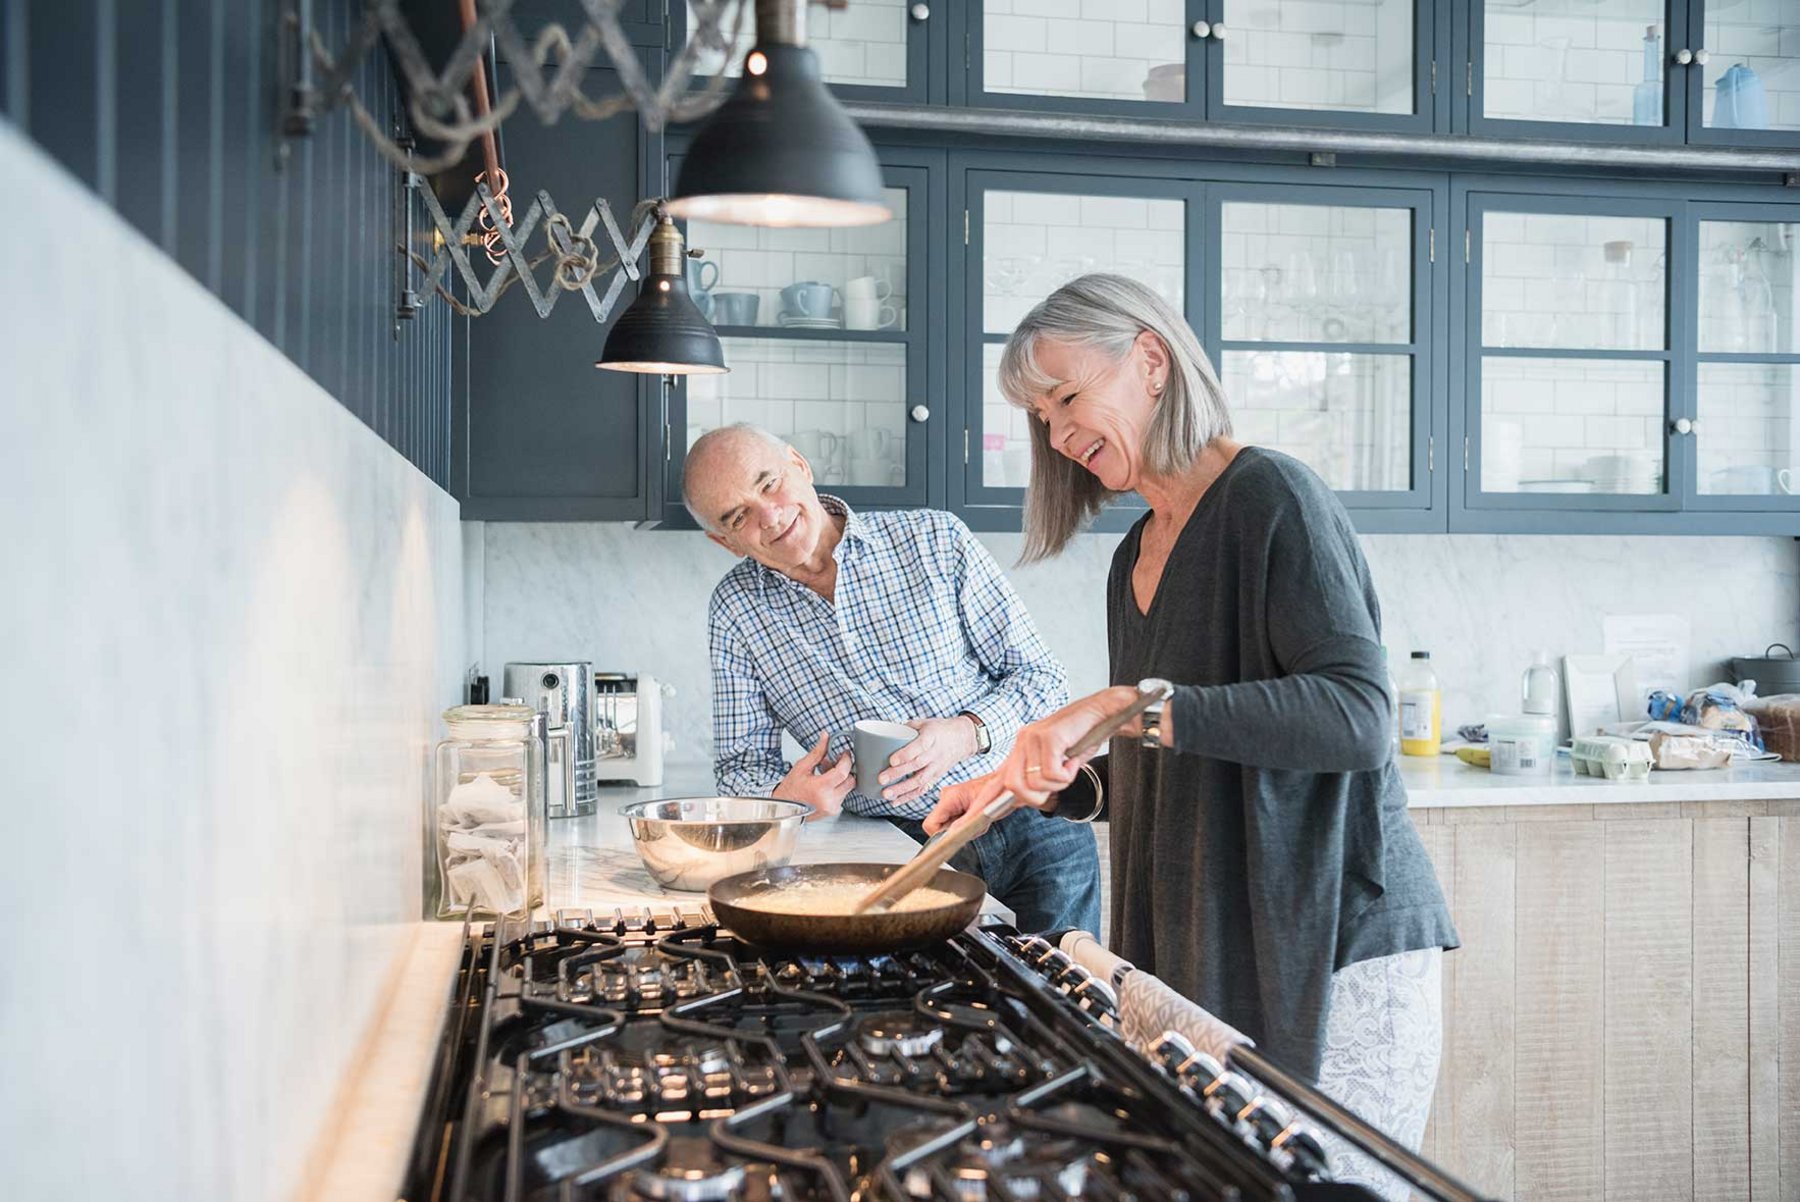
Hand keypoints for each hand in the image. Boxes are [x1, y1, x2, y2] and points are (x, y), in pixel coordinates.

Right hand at [772, 731, 852, 820]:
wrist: (784, 808)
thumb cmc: (790, 790)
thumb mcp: (802, 767)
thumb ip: (817, 752)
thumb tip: (825, 737)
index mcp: (820, 789)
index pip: (843, 772)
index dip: (846, 761)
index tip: (844, 754)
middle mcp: (828, 801)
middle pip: (850, 781)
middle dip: (845, 769)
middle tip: (835, 761)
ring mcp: (832, 808)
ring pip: (847, 788)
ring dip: (840, 778)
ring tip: (826, 772)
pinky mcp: (833, 811)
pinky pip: (842, 796)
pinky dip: (838, 787)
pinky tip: (826, 783)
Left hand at [876, 715, 980, 805]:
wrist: (963, 739)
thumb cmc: (940, 729)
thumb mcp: (925, 723)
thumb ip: (906, 728)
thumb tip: (886, 733)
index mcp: (932, 737)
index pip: (919, 746)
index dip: (906, 754)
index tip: (892, 760)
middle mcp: (935, 754)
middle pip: (916, 765)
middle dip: (898, 774)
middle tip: (882, 779)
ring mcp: (936, 767)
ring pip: (919, 780)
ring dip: (902, 789)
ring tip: (886, 794)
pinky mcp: (936, 777)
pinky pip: (923, 789)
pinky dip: (909, 797)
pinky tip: (895, 801)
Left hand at [922, 687, 1135, 831]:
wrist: (1108, 710)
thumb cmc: (1084, 737)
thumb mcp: (1059, 764)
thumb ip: (1040, 780)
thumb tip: (1027, 799)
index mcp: (1021, 750)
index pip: (995, 783)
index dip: (981, 807)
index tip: (962, 829)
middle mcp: (1021, 742)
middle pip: (1012, 789)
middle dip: (1036, 796)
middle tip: (1059, 781)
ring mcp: (1032, 737)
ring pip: (1032, 784)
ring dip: (1057, 782)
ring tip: (1069, 765)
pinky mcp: (1047, 736)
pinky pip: (1050, 774)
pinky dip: (1067, 773)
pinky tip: (1073, 758)